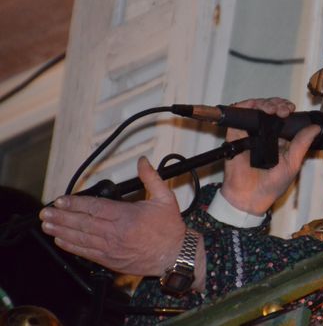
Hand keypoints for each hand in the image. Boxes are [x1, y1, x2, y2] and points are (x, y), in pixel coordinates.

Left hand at [40, 157, 190, 277]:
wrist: (175, 255)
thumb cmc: (170, 228)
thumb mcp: (165, 198)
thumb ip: (151, 178)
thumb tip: (142, 161)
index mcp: (127, 216)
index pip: (94, 208)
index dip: (75, 203)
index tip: (61, 200)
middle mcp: (115, 233)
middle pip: (83, 223)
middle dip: (61, 217)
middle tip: (46, 213)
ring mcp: (111, 248)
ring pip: (81, 238)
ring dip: (62, 231)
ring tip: (47, 225)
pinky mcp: (110, 261)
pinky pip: (86, 253)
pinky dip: (72, 247)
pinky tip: (61, 241)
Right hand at [221, 97, 320, 215]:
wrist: (250, 198)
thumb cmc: (272, 185)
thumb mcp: (292, 163)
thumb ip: (302, 144)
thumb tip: (316, 128)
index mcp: (279, 139)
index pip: (282, 116)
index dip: (286, 108)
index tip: (291, 109)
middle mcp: (264, 133)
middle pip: (269, 108)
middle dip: (277, 103)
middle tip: (284, 110)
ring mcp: (249, 133)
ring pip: (255, 108)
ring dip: (265, 103)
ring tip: (273, 109)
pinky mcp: (235, 134)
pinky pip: (239, 115)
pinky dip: (247, 106)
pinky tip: (258, 108)